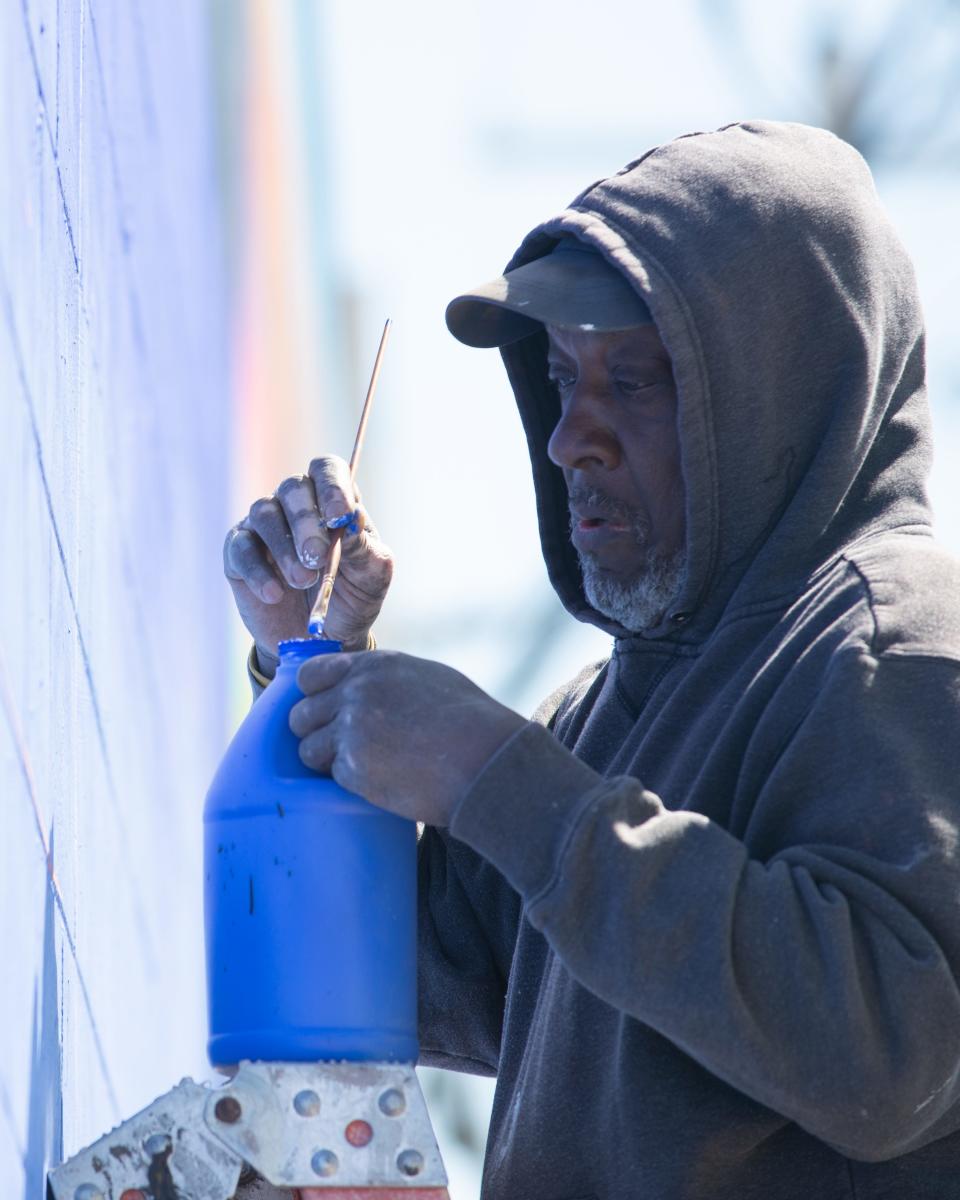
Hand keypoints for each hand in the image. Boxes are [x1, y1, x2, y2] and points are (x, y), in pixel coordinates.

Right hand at [223, 456, 392, 660]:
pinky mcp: (239, 552)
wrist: (320, 640)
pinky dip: (258, 571)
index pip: (327, 470)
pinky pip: (241, 548)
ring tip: (304, 581)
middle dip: (306, 522)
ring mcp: (264, 526)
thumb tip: (353, 521)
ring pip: (264, 513)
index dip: (332, 486)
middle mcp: (296, 505)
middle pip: (293, 487)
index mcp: (333, 502)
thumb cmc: (351, 600)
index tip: (340, 516)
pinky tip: (275, 594)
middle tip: (317, 557)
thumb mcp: (371, 579)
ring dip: (285, 549)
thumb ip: (366, 550)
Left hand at [289, 650, 526, 825]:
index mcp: (373, 666)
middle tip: (342, 747)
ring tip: (359, 767)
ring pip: (307, 750)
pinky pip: (332, 777)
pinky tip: (378, 781)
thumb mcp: (426, 678)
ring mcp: (352, 730)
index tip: (326, 712)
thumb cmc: (469, 720)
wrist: (486, 758)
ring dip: (327, 762)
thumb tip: (362, 686)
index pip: (310, 675)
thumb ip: (386, 679)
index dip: (313, 696)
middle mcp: (355, 693)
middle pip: (300, 715)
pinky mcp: (354, 768)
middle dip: (315, 733)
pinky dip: (349, 783)